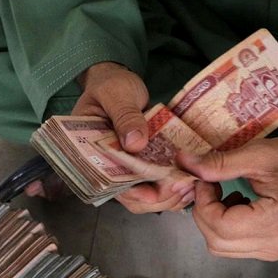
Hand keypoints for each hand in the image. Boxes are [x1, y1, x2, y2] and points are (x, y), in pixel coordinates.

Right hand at [26, 61, 190, 211]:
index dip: (128, 193)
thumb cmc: (111, 85)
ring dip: (167, 196)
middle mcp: (105, 166)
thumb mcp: (116, 94)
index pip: (106, 183)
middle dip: (154, 197)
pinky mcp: (141, 165)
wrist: (118, 80)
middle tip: (179, 187)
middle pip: (127, 196)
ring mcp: (124, 168)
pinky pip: (155, 185)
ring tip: (188, 186)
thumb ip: (125, 116)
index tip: (152, 195)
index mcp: (88, 153)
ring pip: (144, 196)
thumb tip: (135, 144)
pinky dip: (172, 187)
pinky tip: (189, 183)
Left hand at [177, 137, 277, 260]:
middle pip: (216, 241)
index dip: (203, 203)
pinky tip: (236, 205)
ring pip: (221, 247)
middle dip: (204, 212)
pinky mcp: (272, 251)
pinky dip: (224, 228)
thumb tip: (183, 164)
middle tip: (210, 185)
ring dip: (213, 221)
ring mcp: (275, 252)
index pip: (221, 225)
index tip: (205, 180)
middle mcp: (276, 244)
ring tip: (225, 194)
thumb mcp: (258, 155)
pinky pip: (233, 247)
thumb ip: (219, 163)